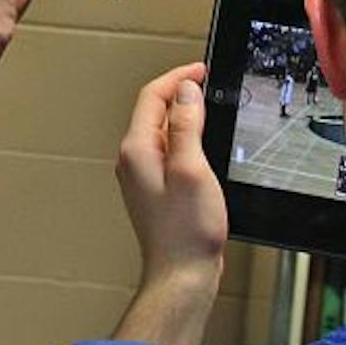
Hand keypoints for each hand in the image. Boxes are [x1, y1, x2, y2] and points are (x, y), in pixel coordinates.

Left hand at [111, 62, 225, 344]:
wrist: (181, 275)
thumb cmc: (186, 230)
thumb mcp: (191, 168)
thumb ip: (186, 126)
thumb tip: (186, 90)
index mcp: (137, 149)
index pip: (152, 97)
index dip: (178, 78)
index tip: (201, 69)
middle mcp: (133, 159)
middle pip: (154, 112)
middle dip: (181, 93)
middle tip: (210, 84)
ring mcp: (142, 176)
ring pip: (162, 132)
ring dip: (185, 116)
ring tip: (212, 109)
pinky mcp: (156, 190)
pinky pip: (168, 152)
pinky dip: (186, 139)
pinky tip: (205, 146)